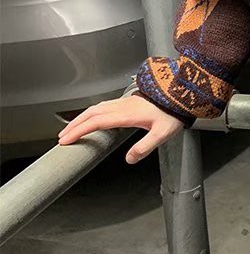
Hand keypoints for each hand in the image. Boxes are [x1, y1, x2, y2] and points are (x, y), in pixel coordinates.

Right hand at [57, 95, 185, 163]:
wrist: (182, 94)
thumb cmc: (173, 113)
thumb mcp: (163, 133)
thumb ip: (145, 146)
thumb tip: (129, 159)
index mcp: (127, 114)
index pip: (96, 122)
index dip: (79, 131)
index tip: (66, 140)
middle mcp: (123, 106)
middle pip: (91, 114)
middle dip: (74, 125)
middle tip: (62, 138)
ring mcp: (125, 102)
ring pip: (97, 108)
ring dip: (81, 118)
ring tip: (72, 129)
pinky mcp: (129, 101)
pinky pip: (104, 105)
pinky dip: (92, 112)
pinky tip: (93, 117)